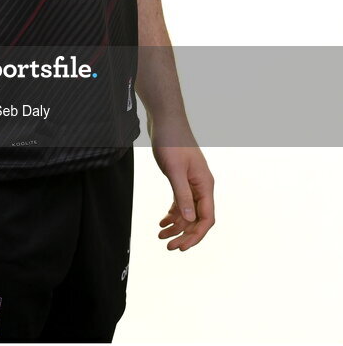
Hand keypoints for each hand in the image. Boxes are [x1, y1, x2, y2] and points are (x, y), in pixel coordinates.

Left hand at [150, 124, 214, 250]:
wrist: (165, 120)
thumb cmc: (171, 141)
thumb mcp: (174, 170)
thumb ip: (182, 195)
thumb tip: (190, 220)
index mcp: (205, 184)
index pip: (207, 218)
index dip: (196, 235)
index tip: (181, 247)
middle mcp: (202, 185)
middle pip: (198, 218)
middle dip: (184, 234)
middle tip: (168, 246)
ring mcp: (192, 182)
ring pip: (188, 212)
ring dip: (176, 225)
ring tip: (161, 236)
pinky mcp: (182, 178)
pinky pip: (181, 202)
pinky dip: (173, 213)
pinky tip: (163, 221)